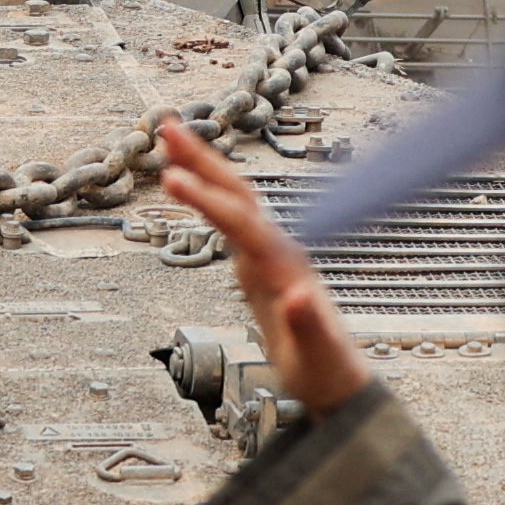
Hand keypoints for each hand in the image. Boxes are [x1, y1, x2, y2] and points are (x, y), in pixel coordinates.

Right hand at [153, 115, 370, 415]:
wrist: (337, 379)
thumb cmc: (324, 369)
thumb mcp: (315, 354)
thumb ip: (308, 323)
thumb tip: (297, 294)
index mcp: (286, 266)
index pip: (240, 221)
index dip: (206, 199)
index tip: (172, 179)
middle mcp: (280, 250)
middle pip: (238, 192)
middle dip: (204, 158)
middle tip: (168, 126)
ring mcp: (270, 253)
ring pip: (235, 198)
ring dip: (205, 166)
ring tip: (172, 139)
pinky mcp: (260, 262)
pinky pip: (231, 216)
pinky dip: (208, 193)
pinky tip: (191, 183)